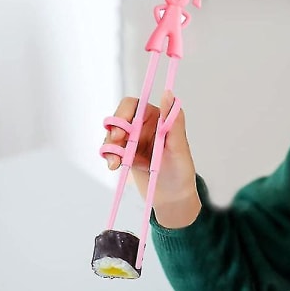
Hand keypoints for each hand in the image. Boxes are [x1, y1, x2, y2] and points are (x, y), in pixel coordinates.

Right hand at [102, 91, 200, 227]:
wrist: (173, 197)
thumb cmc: (181, 171)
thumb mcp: (179, 146)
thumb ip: (173, 121)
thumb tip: (169, 93)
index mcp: (157, 118)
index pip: (133, 105)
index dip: (122, 113)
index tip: (121, 131)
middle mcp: (142, 126)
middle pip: (117, 119)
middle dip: (113, 132)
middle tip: (116, 145)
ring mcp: (132, 140)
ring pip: (110, 135)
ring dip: (109, 147)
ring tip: (116, 164)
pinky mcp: (125, 154)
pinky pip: (109, 150)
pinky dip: (108, 156)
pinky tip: (114, 166)